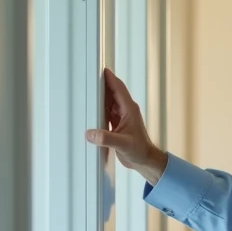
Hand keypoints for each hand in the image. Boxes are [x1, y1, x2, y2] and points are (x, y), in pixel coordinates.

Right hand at [85, 68, 166, 182]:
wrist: (144, 160)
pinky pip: (106, 112)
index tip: (101, 69)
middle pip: (112, 92)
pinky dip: (99, 109)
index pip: (118, 89)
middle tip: (89, 76)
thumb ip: (107, 138)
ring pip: (109, 102)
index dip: (110, 78)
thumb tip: (91, 133)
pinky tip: (91, 109)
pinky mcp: (117, 125)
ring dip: (99, 96)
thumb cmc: (139, 151)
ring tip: (87, 90)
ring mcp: (121, 117)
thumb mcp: (122, 144)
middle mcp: (125, 111)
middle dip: (102, 84)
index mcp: (129, 109)